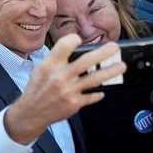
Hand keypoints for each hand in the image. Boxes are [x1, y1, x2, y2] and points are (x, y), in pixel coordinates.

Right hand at [3, 35, 125, 144]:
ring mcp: (68, 91)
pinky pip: (91, 96)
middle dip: (103, 53)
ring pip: (94, 79)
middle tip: (115, 47)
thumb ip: (57, 58)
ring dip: (110, 71)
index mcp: (50, 65)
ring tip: (121, 66)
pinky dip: (98, 93)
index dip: (74, 39)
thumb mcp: (41, 68)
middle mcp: (60, 77)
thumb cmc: (38, 87)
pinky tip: (102, 90)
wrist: (31, 112)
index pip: (65, 45)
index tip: (80, 39)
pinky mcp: (74, 104)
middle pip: (86, 61)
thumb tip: (76, 48)